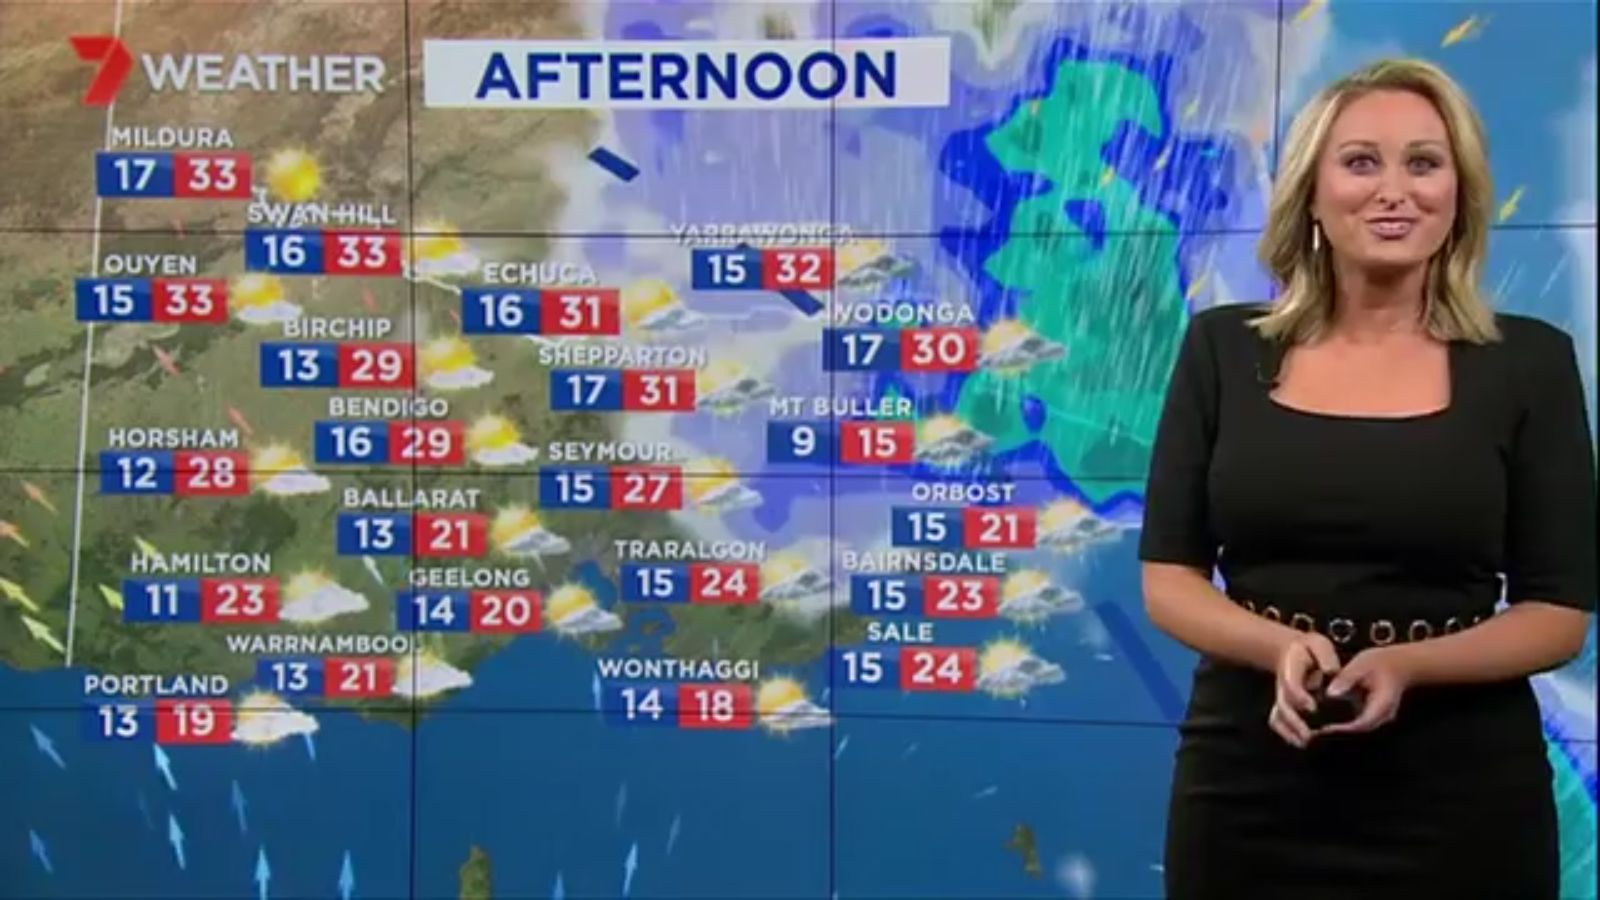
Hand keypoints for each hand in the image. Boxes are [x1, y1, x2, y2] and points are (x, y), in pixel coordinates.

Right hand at [1267, 632, 1340, 748]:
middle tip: (1309, 735)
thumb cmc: (1308, 649)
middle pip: (1283, 705)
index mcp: (1291, 669)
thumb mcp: (1318, 644)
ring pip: (1278, 716)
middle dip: (1294, 721)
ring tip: (1304, 743)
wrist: (1289, 651)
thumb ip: (1324, 656)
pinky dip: (1286, 734)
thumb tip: (1331, 672)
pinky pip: (1279, 722)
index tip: (1312, 708)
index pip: (1291, 684)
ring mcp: (1282, 698)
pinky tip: (1299, 743)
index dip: (1299, 696)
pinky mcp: (1284, 706)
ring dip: (1289, 731)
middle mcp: (1283, 686)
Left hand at [1315, 645, 1411, 735]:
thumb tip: (1330, 693)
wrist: (1400, 664)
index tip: (1324, 727)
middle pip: (1360, 730)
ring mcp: (1380, 718)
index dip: (1342, 728)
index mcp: (1382, 705)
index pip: (1362, 723)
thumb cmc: (1381, 662)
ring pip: (1359, 728)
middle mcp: (1383, 716)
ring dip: (1341, 728)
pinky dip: (1344, 722)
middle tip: (1316, 729)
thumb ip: (1346, 678)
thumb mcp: (1361, 664)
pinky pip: (1359, 722)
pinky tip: (1328, 717)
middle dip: (1338, 731)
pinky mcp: (1373, 715)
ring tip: (1318, 725)